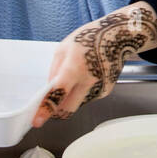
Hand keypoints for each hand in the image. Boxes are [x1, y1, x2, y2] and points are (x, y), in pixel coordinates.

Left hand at [32, 3, 156, 126]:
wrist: (119, 36)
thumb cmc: (90, 37)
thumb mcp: (63, 48)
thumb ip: (54, 70)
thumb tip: (49, 90)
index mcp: (75, 67)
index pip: (58, 94)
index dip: (46, 110)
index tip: (37, 121)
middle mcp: (89, 81)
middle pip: (68, 108)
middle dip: (57, 110)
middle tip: (52, 104)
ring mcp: (99, 88)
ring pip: (78, 102)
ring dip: (71, 96)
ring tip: (77, 75)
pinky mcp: (106, 91)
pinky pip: (87, 97)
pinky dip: (82, 91)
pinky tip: (88, 75)